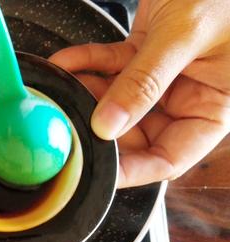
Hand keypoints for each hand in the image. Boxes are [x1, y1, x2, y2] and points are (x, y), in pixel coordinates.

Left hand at [50, 0, 229, 187]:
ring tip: (61, 93)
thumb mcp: (185, 36)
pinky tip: (65, 64)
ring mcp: (163, 77)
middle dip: (99, 131)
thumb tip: (108, 124)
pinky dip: (86, 64)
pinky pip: (109, 66)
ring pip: (116, 101)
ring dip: (86, 95)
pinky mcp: (143, 53)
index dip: (133, 170)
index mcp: (213, 107)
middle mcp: (188, 96)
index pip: (170, 158)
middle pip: (136, 133)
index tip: (98, 171)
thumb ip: (145, 82)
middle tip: (69, 129)